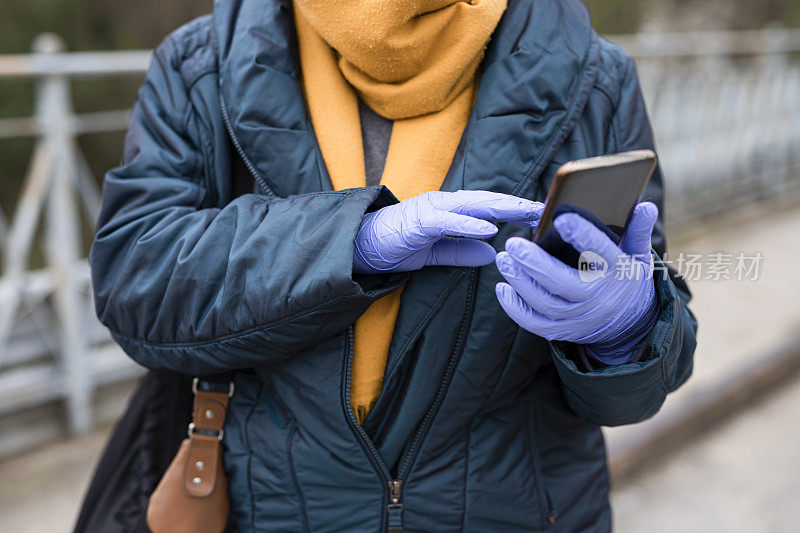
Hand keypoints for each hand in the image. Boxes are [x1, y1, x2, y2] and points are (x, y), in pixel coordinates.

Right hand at [354, 190, 542, 273]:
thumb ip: (461, 251)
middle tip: (544, 208)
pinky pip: (446, 221)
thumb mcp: (435, 253)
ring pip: (471, 205)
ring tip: (525, 212)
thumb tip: (492, 253)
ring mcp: (430, 209)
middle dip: (516, 205)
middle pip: (486, 201)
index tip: (540, 215)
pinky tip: (489, 228)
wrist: (359, 245)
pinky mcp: (417, 221)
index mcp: (449, 211)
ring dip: (500, 208)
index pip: (488, 208)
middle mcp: (443, 204)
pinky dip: (468, 223)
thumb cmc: (396, 245)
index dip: (514, 210)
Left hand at [494, 202, 658, 346]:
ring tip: (503, 259)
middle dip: (536, 264)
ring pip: (545, 303)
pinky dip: (516, 309)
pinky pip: (535, 324)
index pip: (601, 253)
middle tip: (513, 244)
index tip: (561, 218)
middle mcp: (597, 297)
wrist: (630, 324)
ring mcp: (579, 318)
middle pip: (564, 282)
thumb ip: (638, 230)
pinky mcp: (563, 331)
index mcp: (616, 272)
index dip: (582, 236)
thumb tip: (646, 204)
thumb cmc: (625, 277)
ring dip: (521, 282)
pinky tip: (503, 288)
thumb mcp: (638, 255)